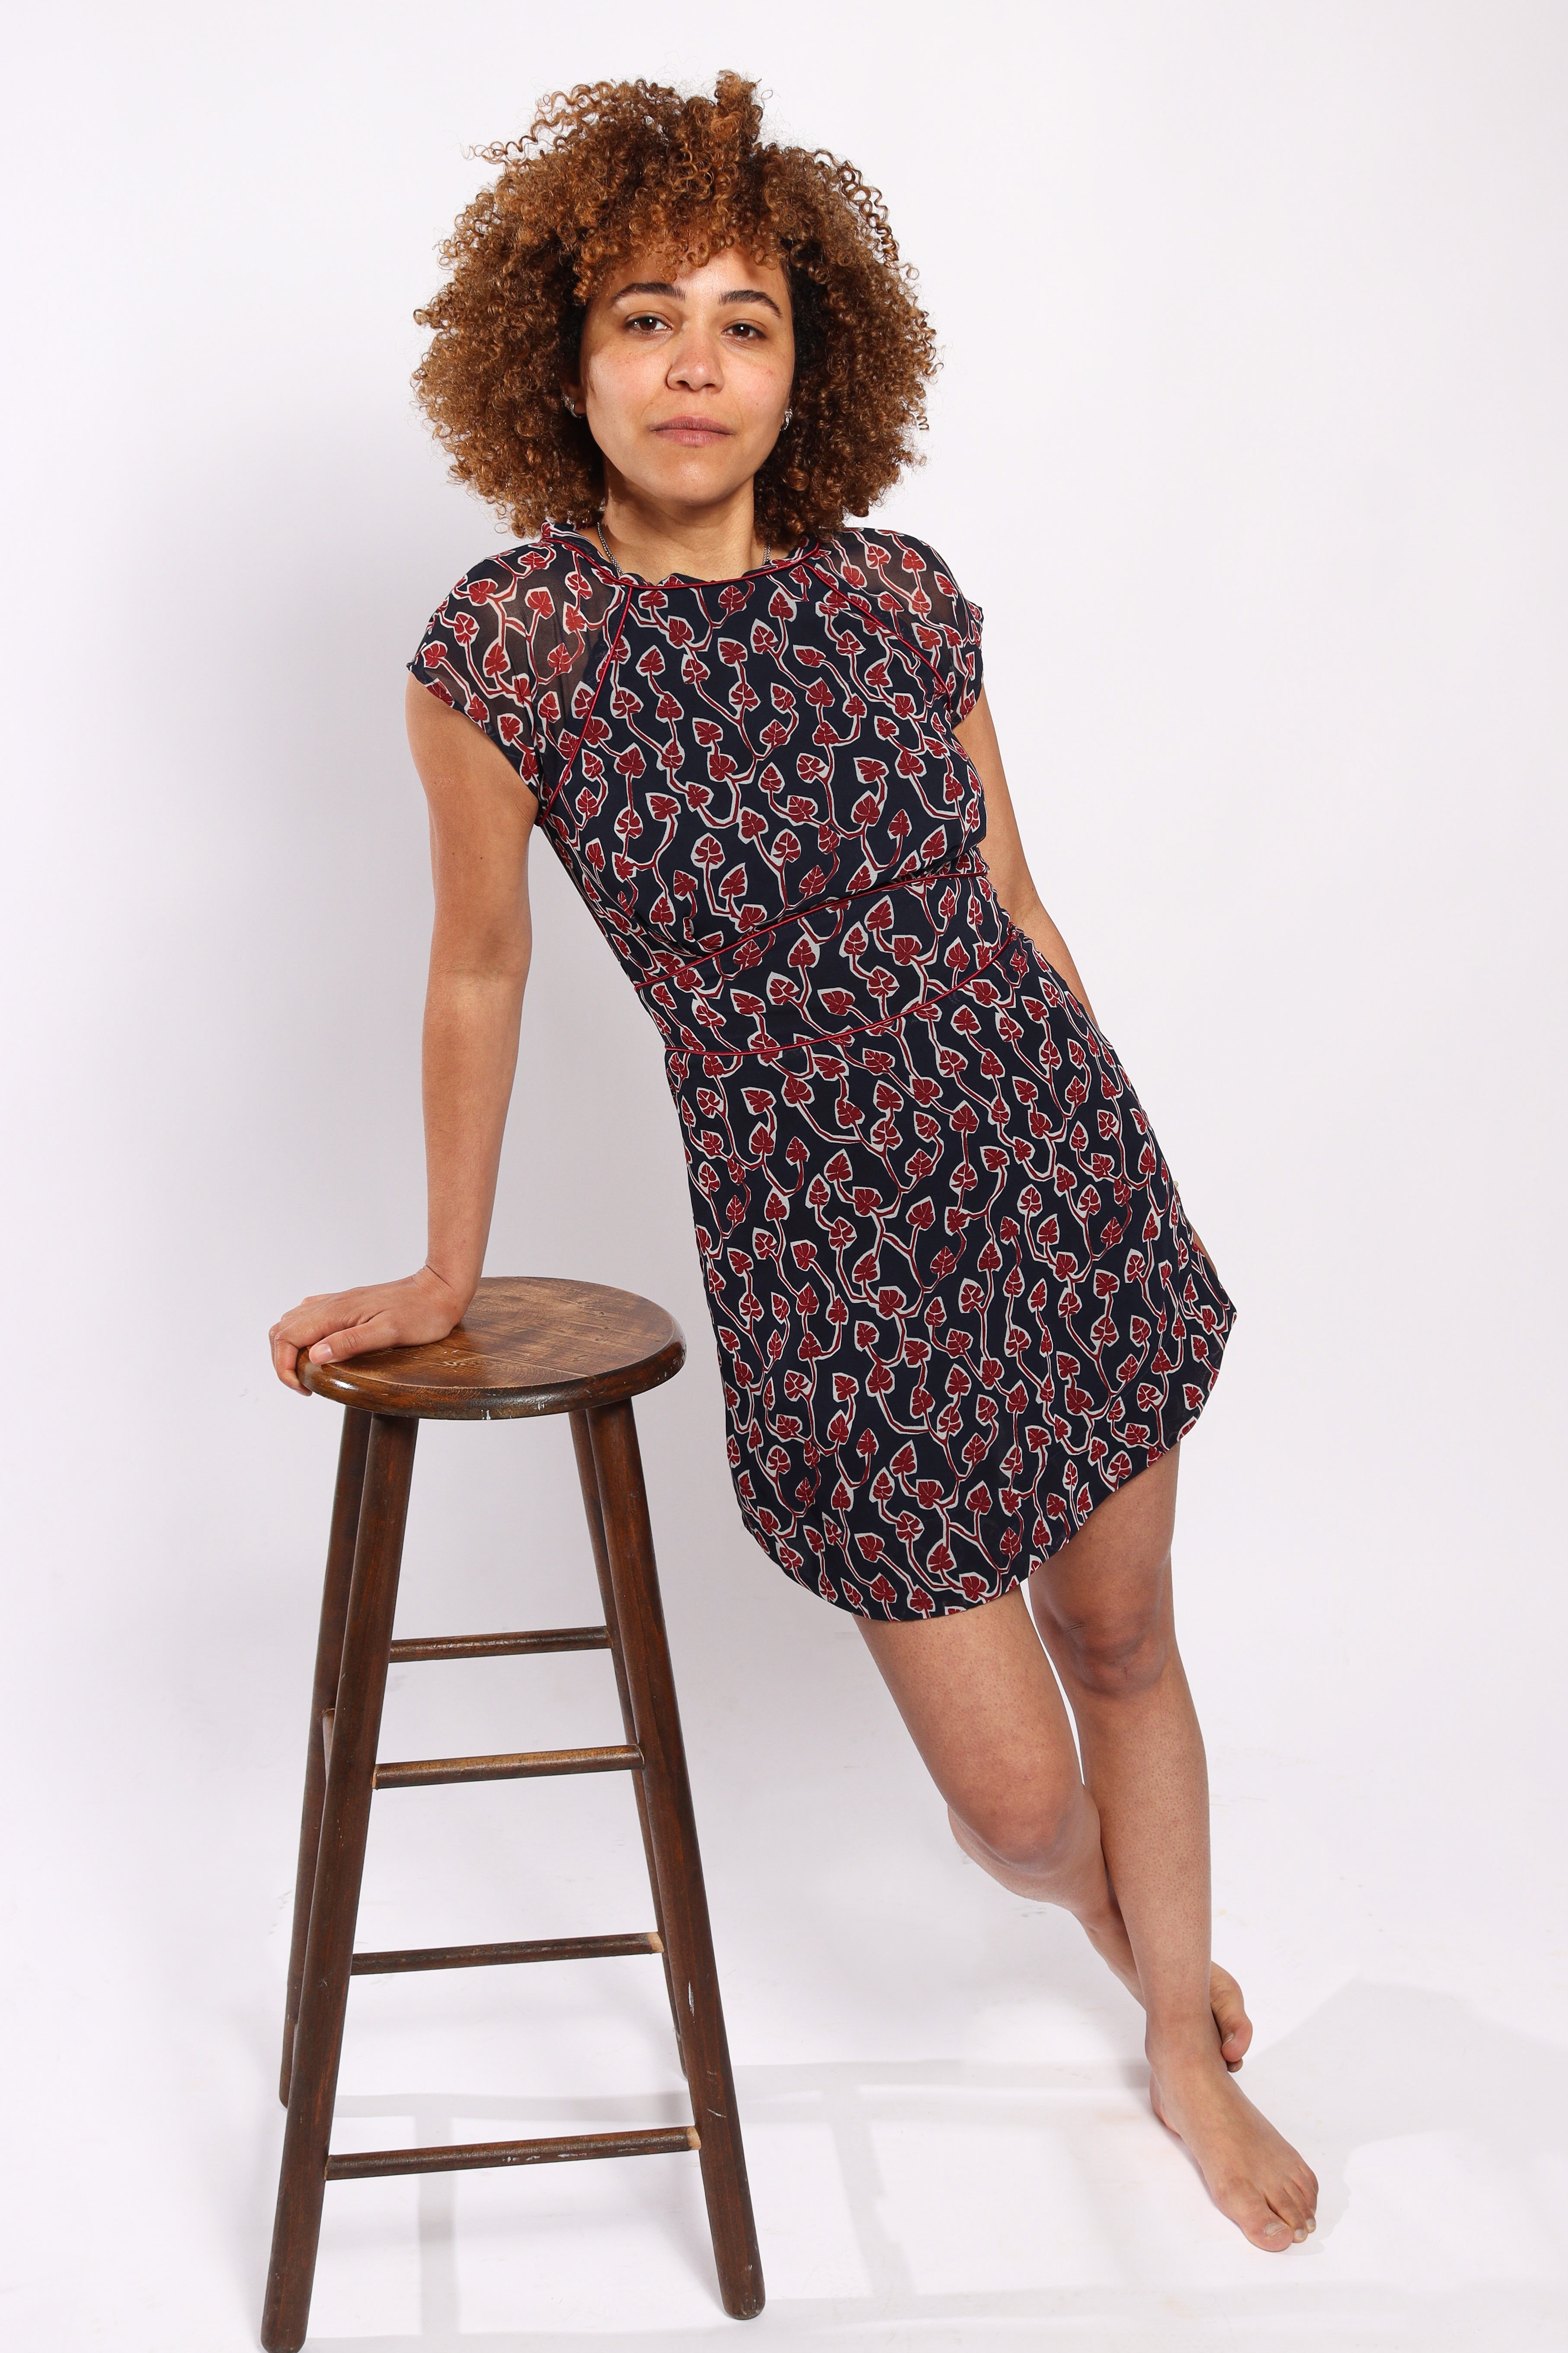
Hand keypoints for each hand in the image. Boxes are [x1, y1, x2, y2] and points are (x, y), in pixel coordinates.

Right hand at [269, 1265, 470, 1393]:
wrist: (438, 1291)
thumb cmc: (420, 1314)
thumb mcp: (389, 1333)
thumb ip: (350, 1342)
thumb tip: (315, 1356)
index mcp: (335, 1313)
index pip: (287, 1338)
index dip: (284, 1367)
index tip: (304, 1390)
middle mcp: (330, 1305)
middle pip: (282, 1330)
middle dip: (282, 1362)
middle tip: (304, 1386)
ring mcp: (337, 1302)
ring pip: (292, 1322)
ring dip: (289, 1349)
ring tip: (307, 1372)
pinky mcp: (345, 1304)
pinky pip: (309, 1315)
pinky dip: (301, 1335)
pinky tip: (316, 1349)